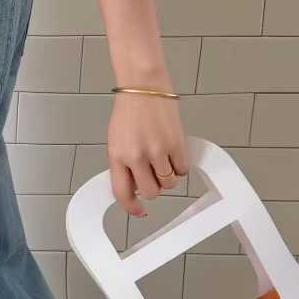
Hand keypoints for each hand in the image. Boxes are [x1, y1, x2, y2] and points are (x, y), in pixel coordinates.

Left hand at [105, 92, 188, 217]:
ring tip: (163, 160)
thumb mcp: (116, 141)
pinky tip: (173, 155)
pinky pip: (183, 170)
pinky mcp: (176, 143)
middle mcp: (137, 156)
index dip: (131, 207)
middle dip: (153, 188)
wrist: (143, 87)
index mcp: (118, 156)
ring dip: (167, 177)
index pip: (122, 192)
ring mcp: (158, 151)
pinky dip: (179, 167)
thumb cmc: (128, 112)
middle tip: (153, 176)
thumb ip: (123, 165)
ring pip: (169, 183)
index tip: (138, 211)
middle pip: (151, 192)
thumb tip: (135, 187)